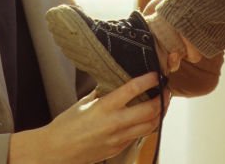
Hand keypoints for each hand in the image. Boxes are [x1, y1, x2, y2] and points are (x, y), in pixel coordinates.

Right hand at [9, 72, 168, 163]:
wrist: (57, 150)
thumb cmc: (67, 125)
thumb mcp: (84, 102)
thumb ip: (102, 92)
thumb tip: (114, 81)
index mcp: (104, 108)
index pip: (133, 89)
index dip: (148, 80)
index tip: (156, 74)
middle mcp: (114, 123)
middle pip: (150, 111)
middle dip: (163, 99)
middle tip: (167, 90)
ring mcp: (118, 138)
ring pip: (150, 126)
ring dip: (160, 114)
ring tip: (163, 104)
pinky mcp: (119, 148)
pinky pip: (139, 135)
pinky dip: (148, 125)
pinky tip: (148, 118)